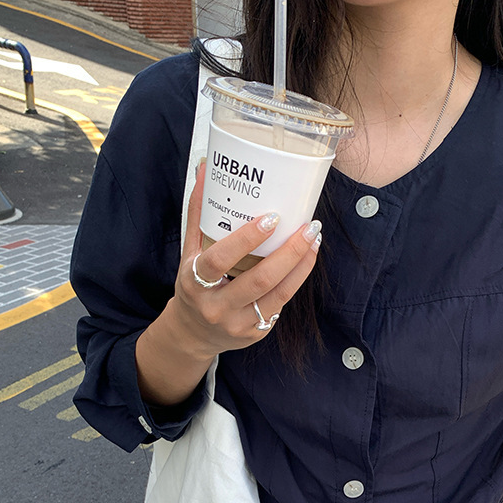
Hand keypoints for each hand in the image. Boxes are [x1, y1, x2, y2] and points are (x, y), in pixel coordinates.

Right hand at [134, 164, 321, 407]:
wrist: (192, 334)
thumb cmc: (193, 286)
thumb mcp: (189, 253)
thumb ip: (198, 214)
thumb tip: (205, 169)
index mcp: (194, 282)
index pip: (220, 260)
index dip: (246, 239)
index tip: (271, 218)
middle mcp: (216, 307)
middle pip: (259, 280)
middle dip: (289, 252)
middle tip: (309, 227)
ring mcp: (238, 324)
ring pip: (278, 295)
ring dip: (301, 265)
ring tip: (314, 239)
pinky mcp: (255, 333)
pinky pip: (281, 304)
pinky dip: (296, 280)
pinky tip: (306, 260)